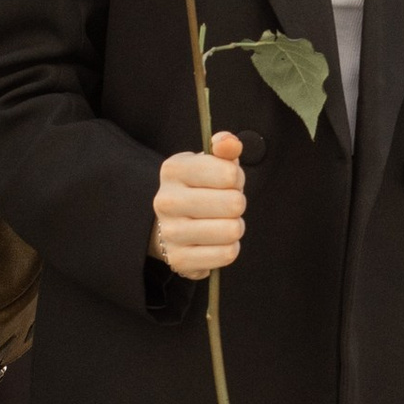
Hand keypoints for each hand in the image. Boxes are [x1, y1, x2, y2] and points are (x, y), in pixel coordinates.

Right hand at [151, 133, 245, 279]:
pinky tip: (217, 242)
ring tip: (222, 223)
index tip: (226, 182)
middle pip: (233, 204)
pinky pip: (227, 254)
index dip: (236, 178)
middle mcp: (166, 201)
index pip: (229, 174)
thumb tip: (230, 143)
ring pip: (232, 231)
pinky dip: (229, 248)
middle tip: (225, 205)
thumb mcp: (210, 162)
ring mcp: (170, 232)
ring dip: (235, 227)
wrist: (170, 224)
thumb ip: (225, 148)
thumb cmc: (199, 189)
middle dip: (237, 204)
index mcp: (174, 170)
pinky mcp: (179, 259)